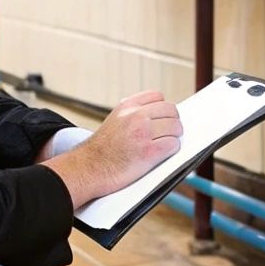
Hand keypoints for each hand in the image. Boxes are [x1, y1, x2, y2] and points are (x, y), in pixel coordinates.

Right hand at [45, 91, 181, 206]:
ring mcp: (143, 133)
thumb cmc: (101, 149)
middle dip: (172, 122)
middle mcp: (136, 116)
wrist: (88, 169)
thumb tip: (158, 114)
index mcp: (127, 106)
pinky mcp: (149, 152)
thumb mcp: (114, 120)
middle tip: (169, 132)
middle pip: (171, 111)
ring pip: (176, 127)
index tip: (163, 118)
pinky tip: (163, 154)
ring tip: (166, 143)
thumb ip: (132, 113)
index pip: (158, 96)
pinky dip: (172, 150)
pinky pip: (173, 145)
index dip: (163, 108)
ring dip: (174, 136)